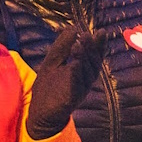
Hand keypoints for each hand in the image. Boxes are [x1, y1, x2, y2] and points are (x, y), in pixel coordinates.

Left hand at [24, 19, 106, 139]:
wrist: (40, 113)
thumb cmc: (48, 87)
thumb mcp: (53, 61)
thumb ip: (62, 46)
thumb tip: (74, 28)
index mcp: (83, 71)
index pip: (94, 55)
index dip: (99, 45)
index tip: (101, 32)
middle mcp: (85, 80)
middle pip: (93, 63)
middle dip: (91, 49)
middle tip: (89, 35)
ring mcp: (79, 90)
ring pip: (85, 72)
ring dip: (83, 58)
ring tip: (79, 44)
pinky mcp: (70, 99)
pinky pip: (75, 85)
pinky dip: (75, 74)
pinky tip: (74, 63)